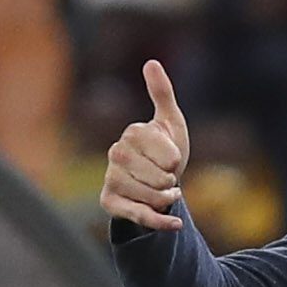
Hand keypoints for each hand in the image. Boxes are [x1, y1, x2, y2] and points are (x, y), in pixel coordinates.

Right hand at [99, 60, 189, 231]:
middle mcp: (115, 154)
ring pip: (149, 198)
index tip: (172, 159)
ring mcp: (110, 179)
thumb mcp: (171, 122)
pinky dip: (161, 223)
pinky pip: (138, 216)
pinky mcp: (109, 202)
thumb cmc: (165, 150)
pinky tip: (176, 224)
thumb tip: (151, 62)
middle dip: (170, 182)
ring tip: (167, 194)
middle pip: (156, 179)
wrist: (157, 182)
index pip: (165, 155)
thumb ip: (162, 94)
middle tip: (168, 178)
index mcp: (131, 133)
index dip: (174, 159)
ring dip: (167, 201)